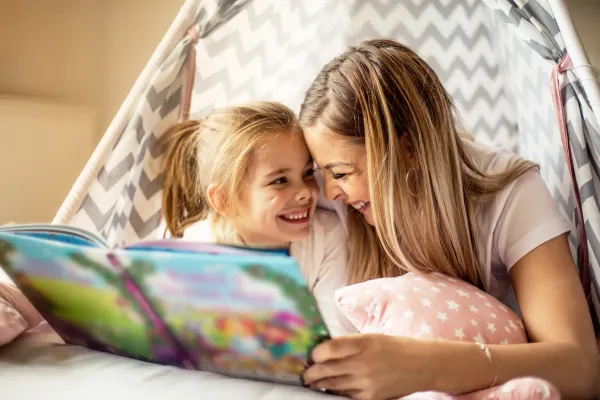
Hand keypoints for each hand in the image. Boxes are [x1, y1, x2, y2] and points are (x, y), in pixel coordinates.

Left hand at [302, 334, 434, 399]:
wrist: (423, 365)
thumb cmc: (396, 347)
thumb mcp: (372, 337)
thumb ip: (349, 344)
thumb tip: (325, 350)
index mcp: (363, 343)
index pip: (329, 349)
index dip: (315, 353)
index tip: (312, 354)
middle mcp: (363, 363)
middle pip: (326, 369)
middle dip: (311, 372)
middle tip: (304, 372)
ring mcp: (367, 383)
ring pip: (333, 385)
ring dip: (319, 383)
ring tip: (311, 381)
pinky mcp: (371, 398)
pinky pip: (346, 396)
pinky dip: (336, 393)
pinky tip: (330, 389)